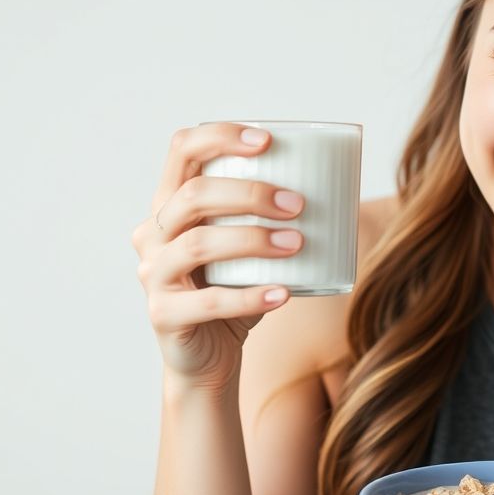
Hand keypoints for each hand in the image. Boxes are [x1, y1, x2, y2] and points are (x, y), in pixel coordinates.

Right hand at [130, 122, 305, 390]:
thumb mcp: (250, 247)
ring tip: (297, 243)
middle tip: (298, 204)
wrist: (209, 358)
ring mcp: (152, 275)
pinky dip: (250, 296)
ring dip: (253, 239)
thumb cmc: (236, 290)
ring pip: (198, 244)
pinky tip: (283, 294)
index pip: (183, 149)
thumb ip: (271, 217)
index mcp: (170, 204)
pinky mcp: (163, 315)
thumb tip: (340, 187)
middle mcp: (153, 233)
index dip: (221, 136)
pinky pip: (209, 302)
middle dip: (250, 193)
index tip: (268, 142)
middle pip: (194, 195)